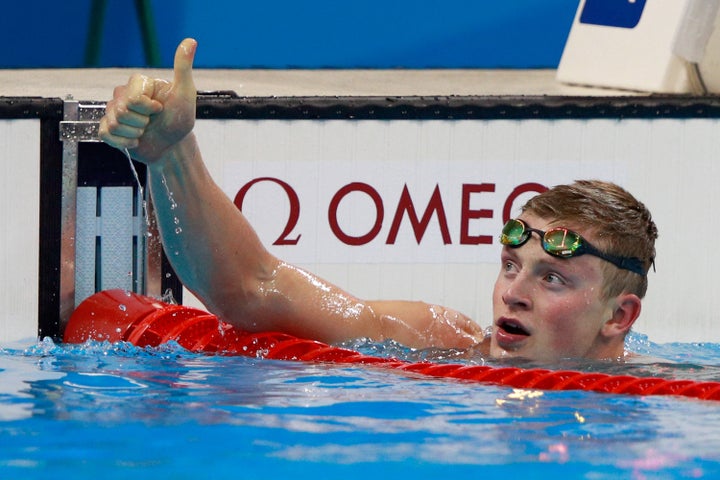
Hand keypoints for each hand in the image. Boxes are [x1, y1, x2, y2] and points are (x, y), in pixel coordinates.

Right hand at [99, 38, 197, 163]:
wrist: (173, 146)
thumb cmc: (179, 120)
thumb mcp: (185, 93)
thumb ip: (183, 68)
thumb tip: (191, 41)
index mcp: (138, 83)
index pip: (133, 98)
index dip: (147, 108)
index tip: (160, 109)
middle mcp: (123, 93)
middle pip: (122, 111)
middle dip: (141, 123)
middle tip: (152, 122)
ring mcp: (114, 110)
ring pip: (114, 124)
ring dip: (134, 134)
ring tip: (145, 131)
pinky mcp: (109, 127)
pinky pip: (104, 134)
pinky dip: (122, 142)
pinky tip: (134, 141)